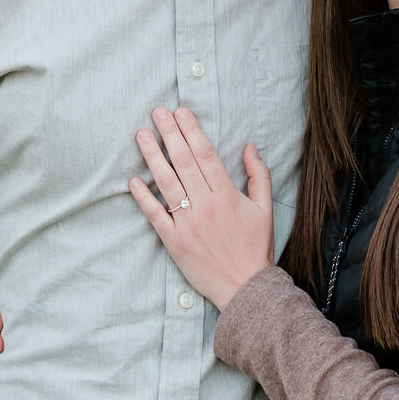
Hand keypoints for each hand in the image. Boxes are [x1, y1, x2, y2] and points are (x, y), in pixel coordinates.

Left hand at [126, 107, 275, 310]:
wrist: (245, 287)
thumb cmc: (256, 247)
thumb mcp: (265, 208)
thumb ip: (259, 175)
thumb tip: (249, 146)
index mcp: (227, 194)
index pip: (205, 154)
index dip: (191, 131)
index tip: (180, 112)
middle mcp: (205, 205)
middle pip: (184, 162)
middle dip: (169, 134)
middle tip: (157, 112)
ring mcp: (187, 223)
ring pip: (166, 183)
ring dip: (152, 157)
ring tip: (141, 135)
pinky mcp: (174, 241)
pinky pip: (155, 215)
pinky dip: (143, 197)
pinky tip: (133, 180)